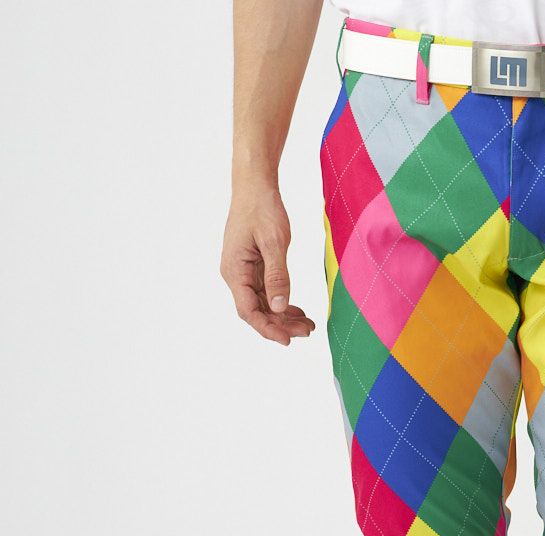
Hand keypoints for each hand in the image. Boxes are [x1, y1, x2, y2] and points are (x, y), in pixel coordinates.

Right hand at [220, 182, 315, 345]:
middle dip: (281, 325)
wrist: (255, 186)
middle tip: (308, 331)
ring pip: (264, 304)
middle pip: (257, 311)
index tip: (288, 339)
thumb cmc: (262, 208)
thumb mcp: (274, 242)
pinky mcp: (253, 267)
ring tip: (308, 325)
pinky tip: (298, 310)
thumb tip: (279, 306)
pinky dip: (282, 303)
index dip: (268, 328)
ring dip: (284, 316)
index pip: (249, 311)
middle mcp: (236, 275)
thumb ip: (277, 276)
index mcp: (234, 271)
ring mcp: (244, 272)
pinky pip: (267, 292)